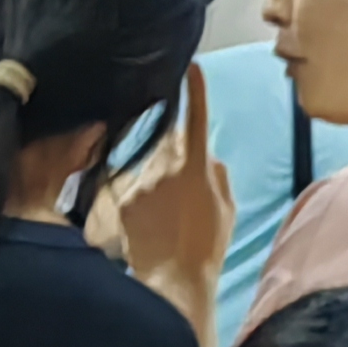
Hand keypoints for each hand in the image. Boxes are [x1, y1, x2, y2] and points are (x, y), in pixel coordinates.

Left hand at [104, 62, 234, 290]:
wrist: (174, 278)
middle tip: (180, 187)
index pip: (198, 121)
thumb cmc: (207, 245)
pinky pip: (130, 185)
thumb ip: (217, 174)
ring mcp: (141, 182)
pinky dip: (138, 196)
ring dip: (155, 179)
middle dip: (173, 153)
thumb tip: (208, 156)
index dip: (195, 93)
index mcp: (198, 168)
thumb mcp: (226, 207)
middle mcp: (166, 168)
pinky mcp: (121, 199)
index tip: (192, 68)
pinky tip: (148, 222)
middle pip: (167, 143)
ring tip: (165, 214)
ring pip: (147, 165)